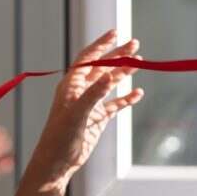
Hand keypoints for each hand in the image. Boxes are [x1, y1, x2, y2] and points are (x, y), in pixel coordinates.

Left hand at [29, 29, 143, 182]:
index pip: (87, 58)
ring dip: (123, 73)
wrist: (56, 162)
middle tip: (135, 44)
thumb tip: (109, 75)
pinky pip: (115, 104)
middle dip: (117, 55)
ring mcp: (90, 105)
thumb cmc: (60, 137)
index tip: (116, 32)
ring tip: (140, 62)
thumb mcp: (77, 114)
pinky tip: (138, 93)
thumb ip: (93, 94)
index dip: (101, 45)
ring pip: (109, 83)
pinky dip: (126, 98)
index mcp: (70, 85)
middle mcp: (80, 91)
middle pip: (102, 67)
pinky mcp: (98, 119)